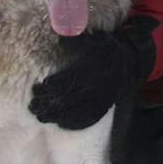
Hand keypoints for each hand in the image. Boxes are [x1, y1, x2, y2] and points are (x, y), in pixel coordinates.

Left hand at [29, 27, 150, 129]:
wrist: (130, 65)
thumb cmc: (108, 51)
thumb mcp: (95, 41)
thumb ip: (77, 42)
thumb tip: (60, 40)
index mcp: (90, 71)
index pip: (65, 82)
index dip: (49, 88)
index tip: (36, 89)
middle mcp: (93, 88)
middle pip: (66, 99)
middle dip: (47, 104)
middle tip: (32, 105)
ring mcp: (98, 101)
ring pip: (73, 112)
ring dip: (54, 115)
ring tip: (40, 116)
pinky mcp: (101, 109)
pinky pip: (85, 120)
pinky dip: (70, 123)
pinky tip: (59, 123)